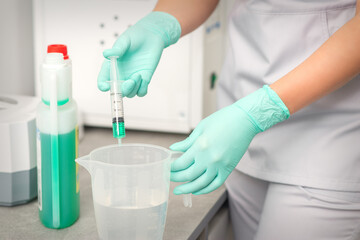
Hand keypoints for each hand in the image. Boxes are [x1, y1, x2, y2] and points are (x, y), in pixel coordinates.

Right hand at [97, 12, 180, 96]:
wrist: (152, 34)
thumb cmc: (135, 36)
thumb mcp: (125, 41)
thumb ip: (117, 49)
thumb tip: (106, 54)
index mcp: (112, 66)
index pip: (103, 80)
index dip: (103, 85)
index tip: (105, 86)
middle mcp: (121, 75)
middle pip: (118, 91)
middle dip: (123, 91)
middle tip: (130, 82)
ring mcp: (133, 78)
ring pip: (130, 93)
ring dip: (133, 88)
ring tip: (138, 74)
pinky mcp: (144, 78)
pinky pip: (141, 92)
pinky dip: (142, 90)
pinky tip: (144, 79)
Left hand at [170, 86, 289, 194]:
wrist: (245, 120)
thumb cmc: (223, 120)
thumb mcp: (201, 128)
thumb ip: (187, 142)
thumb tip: (174, 148)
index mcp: (200, 146)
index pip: (180, 164)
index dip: (171, 168)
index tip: (167, 168)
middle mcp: (209, 159)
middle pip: (188, 175)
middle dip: (175, 178)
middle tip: (168, 178)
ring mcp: (220, 166)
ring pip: (200, 184)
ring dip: (188, 189)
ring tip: (178, 190)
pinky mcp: (228, 169)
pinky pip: (215, 184)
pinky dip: (204, 189)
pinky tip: (196, 190)